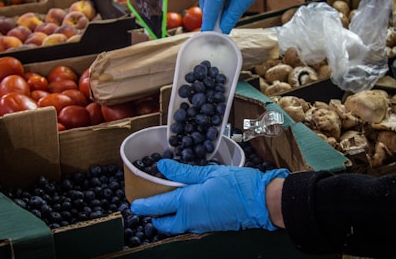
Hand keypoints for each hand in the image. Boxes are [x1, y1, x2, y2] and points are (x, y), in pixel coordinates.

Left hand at [130, 159, 289, 234]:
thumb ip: (184, 171)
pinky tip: (187, 205)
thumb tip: (163, 166)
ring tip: (167, 204)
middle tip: (149, 206)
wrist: (261, 202)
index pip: (159, 206)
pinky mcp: (210, 227)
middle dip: (154, 218)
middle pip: (165, 224)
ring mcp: (201, 225)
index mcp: (188, 202)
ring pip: (177, 226)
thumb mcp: (209, 172)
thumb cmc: (238, 184)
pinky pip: (190, 225)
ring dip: (169, 218)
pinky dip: (182, 218)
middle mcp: (191, 218)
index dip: (144, 205)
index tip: (134, 205)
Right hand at [199, 0, 293, 33]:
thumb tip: (224, 28)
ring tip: (222, 17)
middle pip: (207, 0)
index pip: (209, 8)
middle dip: (211, 14)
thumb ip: (231, 15)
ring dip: (214, 6)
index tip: (208, 34)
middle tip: (217, 27)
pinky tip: (225, 5)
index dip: (209, 22)